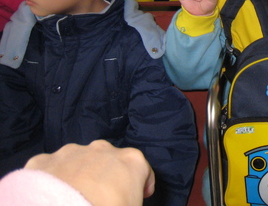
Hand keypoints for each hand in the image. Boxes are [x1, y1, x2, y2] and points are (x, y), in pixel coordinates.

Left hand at [25, 140, 154, 205]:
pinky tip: (50, 197)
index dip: (141, 186)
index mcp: (131, 160)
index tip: (136, 198)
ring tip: (72, 199)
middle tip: (101, 199)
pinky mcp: (43, 160)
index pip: (143, 171)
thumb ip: (132, 200)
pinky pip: (52, 169)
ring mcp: (71, 152)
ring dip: (80, 174)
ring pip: (79, 161)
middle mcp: (103, 148)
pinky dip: (53, 180)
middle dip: (107, 176)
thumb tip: (123, 200)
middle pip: (109, 161)